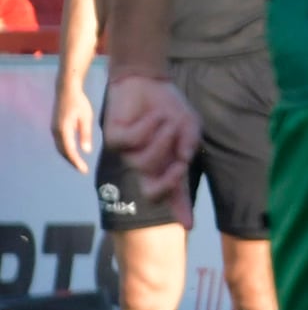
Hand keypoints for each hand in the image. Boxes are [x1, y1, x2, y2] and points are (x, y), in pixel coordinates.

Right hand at [52, 84, 94, 173]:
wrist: (66, 90)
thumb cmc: (79, 102)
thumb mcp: (86, 118)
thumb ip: (85, 134)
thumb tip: (86, 151)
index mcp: (63, 129)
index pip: (69, 151)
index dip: (76, 162)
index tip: (84, 170)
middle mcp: (56, 131)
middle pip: (63, 151)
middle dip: (72, 161)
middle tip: (83, 170)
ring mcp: (54, 129)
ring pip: (60, 148)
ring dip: (68, 157)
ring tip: (79, 164)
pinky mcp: (55, 127)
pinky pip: (59, 143)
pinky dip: (66, 150)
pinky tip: (73, 153)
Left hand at [99, 74, 199, 223]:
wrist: (147, 82)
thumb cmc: (170, 106)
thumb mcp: (190, 125)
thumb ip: (190, 143)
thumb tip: (184, 162)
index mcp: (166, 164)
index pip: (174, 192)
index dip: (182, 209)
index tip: (189, 226)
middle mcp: (146, 164)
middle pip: (154, 189)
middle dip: (169, 180)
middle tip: (180, 167)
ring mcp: (128, 154)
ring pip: (146, 162)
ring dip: (163, 138)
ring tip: (166, 121)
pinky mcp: (114, 140)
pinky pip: (135, 141)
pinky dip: (149, 126)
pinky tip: (153, 116)